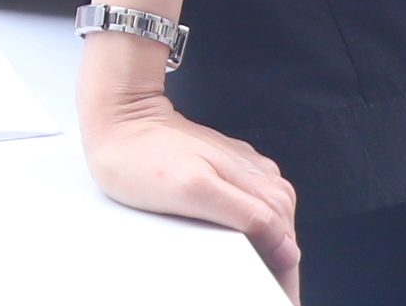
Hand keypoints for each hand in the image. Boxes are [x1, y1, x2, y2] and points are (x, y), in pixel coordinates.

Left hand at [80, 49, 301, 295]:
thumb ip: (248, 216)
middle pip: (282, 236)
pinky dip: (246, 228)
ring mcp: (243, 171)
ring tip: (251, 271)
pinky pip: (248, 205)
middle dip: (276, 268)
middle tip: (262, 289)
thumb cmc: (142, 157)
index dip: (282, 281)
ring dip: (264, 249)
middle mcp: (260, 177)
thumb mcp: (194, 191)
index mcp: (260, 185)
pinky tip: (232, 238)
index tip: (277, 298)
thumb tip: (287, 248)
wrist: (118, 118)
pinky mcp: (226, 168)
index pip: (286, 247)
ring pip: (269, 222)